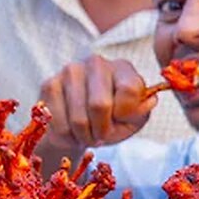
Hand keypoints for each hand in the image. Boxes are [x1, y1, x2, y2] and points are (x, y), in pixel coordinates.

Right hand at [40, 55, 154, 152]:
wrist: (78, 127)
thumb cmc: (110, 121)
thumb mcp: (133, 120)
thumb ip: (140, 112)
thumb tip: (149, 101)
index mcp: (123, 68)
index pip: (129, 90)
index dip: (126, 114)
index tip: (121, 119)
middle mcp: (96, 63)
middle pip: (99, 105)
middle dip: (101, 130)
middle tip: (100, 136)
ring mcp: (70, 71)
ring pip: (78, 118)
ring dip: (84, 136)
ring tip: (86, 135)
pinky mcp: (49, 84)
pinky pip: (59, 123)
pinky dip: (67, 135)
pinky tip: (70, 130)